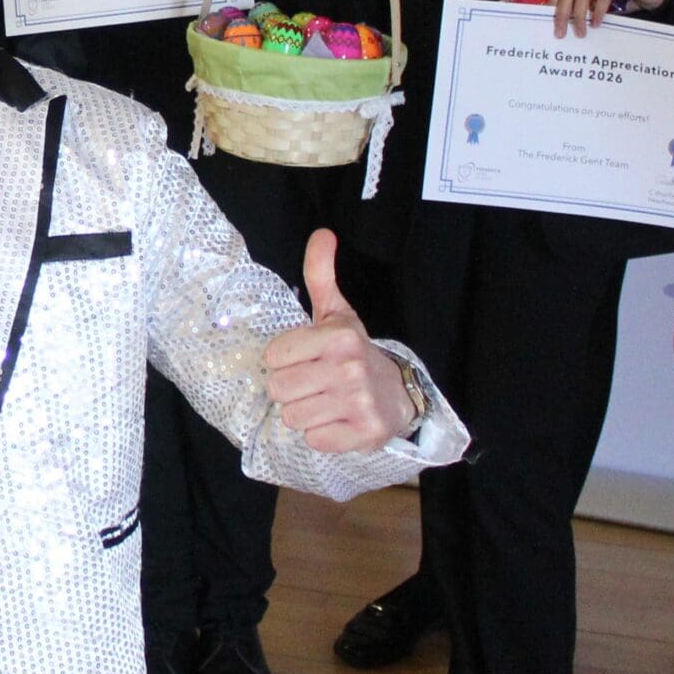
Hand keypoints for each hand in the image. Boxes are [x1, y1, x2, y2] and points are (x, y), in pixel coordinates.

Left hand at [263, 229, 418, 451]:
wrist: (399, 394)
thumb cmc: (354, 352)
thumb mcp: (337, 313)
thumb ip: (321, 274)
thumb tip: (322, 234)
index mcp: (338, 336)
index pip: (274, 355)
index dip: (283, 360)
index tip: (303, 359)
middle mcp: (349, 367)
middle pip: (279, 389)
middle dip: (290, 388)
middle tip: (312, 383)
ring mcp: (358, 402)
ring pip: (293, 417)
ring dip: (304, 412)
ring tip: (324, 401)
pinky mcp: (363, 434)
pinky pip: (314, 440)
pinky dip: (321, 435)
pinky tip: (336, 420)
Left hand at [547, 0, 666, 37]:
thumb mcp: (600, 0)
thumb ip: (584, 4)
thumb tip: (563, 22)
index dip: (553, 2)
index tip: (548, 20)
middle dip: (563, 12)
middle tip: (560, 32)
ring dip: (579, 15)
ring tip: (581, 32)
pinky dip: (597, 12)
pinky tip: (596, 24)